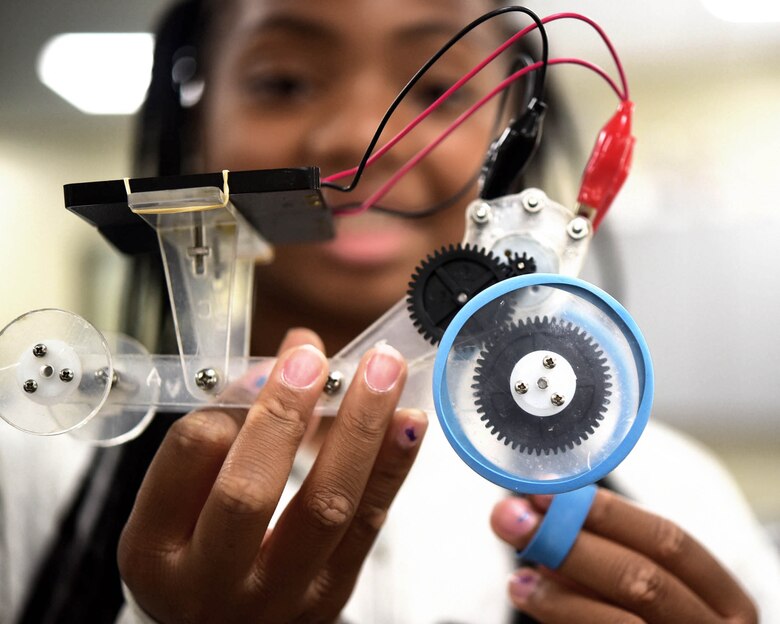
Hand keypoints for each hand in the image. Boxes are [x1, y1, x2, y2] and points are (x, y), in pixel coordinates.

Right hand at [118, 329, 427, 622]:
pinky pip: (368, 525)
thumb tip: (297, 351)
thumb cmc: (197, 547)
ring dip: (360, 428)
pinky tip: (407, 422)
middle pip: (249, 492)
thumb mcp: (180, 497)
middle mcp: (210, 581)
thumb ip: (229, 426)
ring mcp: (277, 595)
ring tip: (382, 371)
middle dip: (286, 415)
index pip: (191, 455)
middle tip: (313, 362)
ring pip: (326, 507)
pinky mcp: (330, 596)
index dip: (234, 400)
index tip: (269, 366)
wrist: (222, 622)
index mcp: (155, 545)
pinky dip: (391, 466)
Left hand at [491, 488, 757, 623]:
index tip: (546, 493)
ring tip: (518, 577)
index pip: (668, 540)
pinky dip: (562, 617)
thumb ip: (604, 551)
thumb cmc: (646, 617)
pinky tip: (533, 599)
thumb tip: (536, 511)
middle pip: (642, 579)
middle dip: (570, 544)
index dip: (605, 512)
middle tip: (514, 521)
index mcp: (724, 598)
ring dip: (557, 594)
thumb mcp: (645, 585)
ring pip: (619, 622)